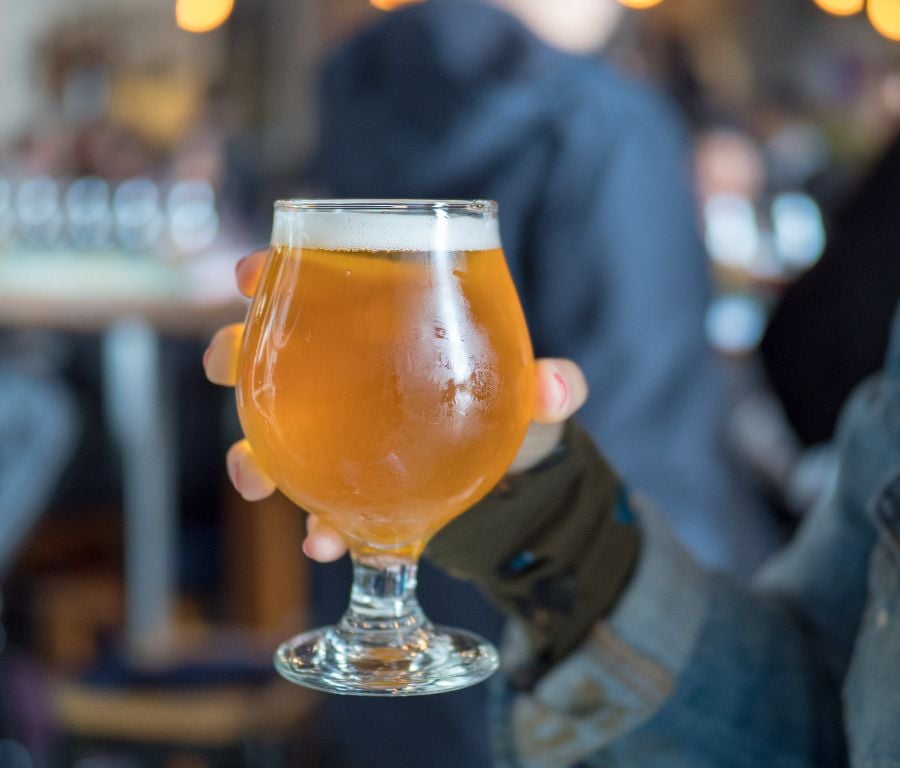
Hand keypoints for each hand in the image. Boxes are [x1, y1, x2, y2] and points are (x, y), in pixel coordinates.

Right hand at [204, 249, 587, 562]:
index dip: (276, 269)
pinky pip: (315, 503)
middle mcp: (344, 372)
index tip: (252, 271)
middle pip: (266, 349)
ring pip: (269, 433)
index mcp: (383, 325)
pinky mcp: (346, 487)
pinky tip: (323, 541)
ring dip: (248, 453)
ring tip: (255, 479)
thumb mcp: (532, 392)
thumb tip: (557, 389)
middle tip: (228, 363)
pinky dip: (315, 525)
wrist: (512, 481)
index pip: (318, 282)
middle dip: (233, 352)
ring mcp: (337, 432)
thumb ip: (551, 385)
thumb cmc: (511, 406)